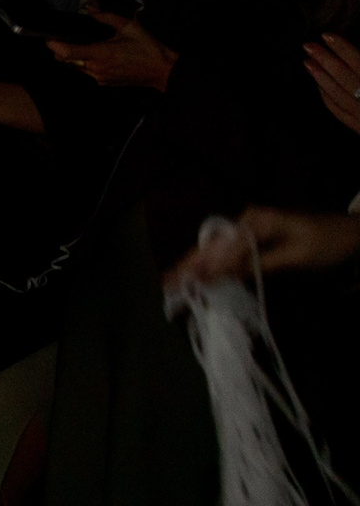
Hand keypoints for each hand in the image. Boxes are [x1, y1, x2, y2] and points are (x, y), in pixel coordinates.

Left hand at [48, 10, 175, 91]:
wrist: (163, 71)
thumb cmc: (148, 49)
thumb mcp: (129, 27)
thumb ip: (107, 17)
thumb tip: (92, 9)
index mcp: (100, 54)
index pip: (67, 53)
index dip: (54, 46)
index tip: (49, 39)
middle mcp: (96, 68)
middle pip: (69, 61)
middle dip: (63, 51)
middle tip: (64, 39)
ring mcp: (100, 77)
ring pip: (78, 67)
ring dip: (77, 58)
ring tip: (86, 46)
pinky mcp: (105, 82)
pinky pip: (89, 72)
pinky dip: (88, 64)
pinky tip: (99, 55)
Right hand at [171, 206, 359, 286]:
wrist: (351, 236)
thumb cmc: (326, 244)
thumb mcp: (295, 255)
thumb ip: (258, 264)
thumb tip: (221, 274)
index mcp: (255, 221)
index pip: (224, 248)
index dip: (206, 267)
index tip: (188, 285)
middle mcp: (245, 222)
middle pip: (212, 246)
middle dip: (188, 265)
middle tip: (165, 283)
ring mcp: (247, 230)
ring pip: (214, 250)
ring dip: (194, 267)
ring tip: (171, 282)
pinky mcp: (252, 241)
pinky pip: (225, 254)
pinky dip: (209, 267)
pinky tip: (195, 277)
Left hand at [305, 34, 359, 137]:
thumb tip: (356, 56)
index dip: (343, 49)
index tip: (327, 35)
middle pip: (345, 78)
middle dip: (325, 60)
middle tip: (308, 45)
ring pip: (338, 96)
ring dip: (320, 78)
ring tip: (306, 62)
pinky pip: (339, 112)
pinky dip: (327, 98)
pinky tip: (319, 87)